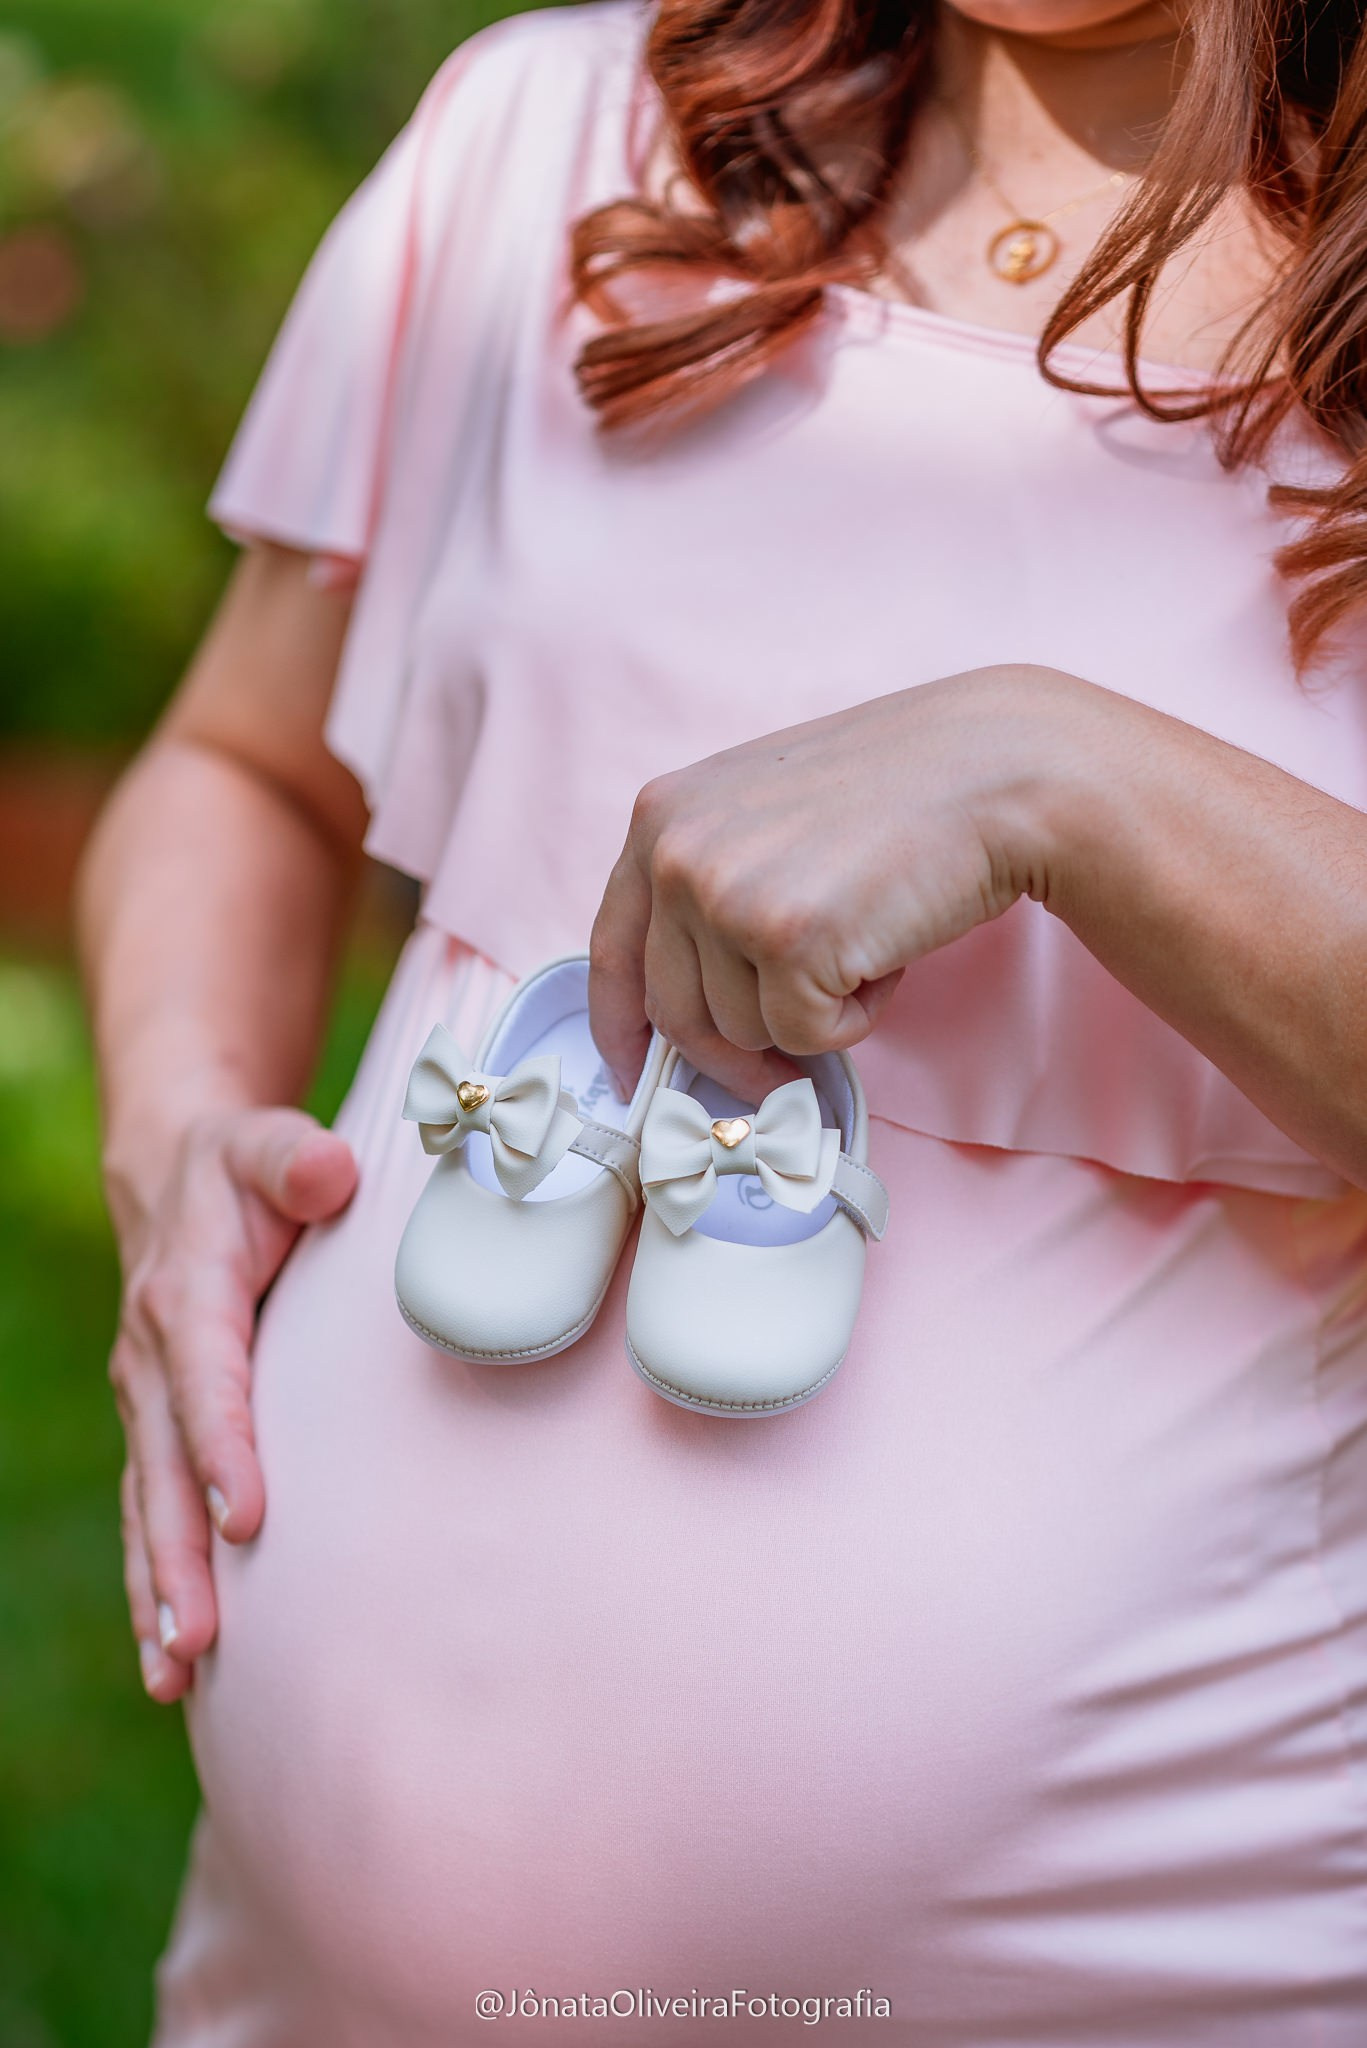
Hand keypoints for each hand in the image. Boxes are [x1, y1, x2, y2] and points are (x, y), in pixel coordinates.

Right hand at [108, 1107, 356, 1701]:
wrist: (177, 1175)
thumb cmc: (246, 1168)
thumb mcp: (268, 1144)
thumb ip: (297, 1158)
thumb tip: (330, 1171)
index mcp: (190, 1293)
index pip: (207, 1379)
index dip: (224, 1446)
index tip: (248, 1518)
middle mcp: (155, 1356)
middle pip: (166, 1468)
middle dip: (181, 1555)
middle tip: (202, 1639)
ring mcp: (147, 1401)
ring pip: (150, 1505)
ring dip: (161, 1588)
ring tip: (178, 1672)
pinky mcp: (156, 1429)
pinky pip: (150, 1513)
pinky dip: (153, 1586)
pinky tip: (169, 1665)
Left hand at [589, 664, 1083, 1100]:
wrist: (997, 769)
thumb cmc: (899, 794)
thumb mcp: (766, 813)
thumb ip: (711, 883)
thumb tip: (687, 1007)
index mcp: (660, 816)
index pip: (613, 950)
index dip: (621, 1027)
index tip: (633, 1072)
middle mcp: (675, 853)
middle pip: (676, 1012)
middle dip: (738, 1045)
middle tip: (799, 1039)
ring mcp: (726, 897)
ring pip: (743, 1031)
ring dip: (811, 1008)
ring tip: (863, 932)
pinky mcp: (787, 943)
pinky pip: (805, 1037)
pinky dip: (855, 1015)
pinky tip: (886, 947)